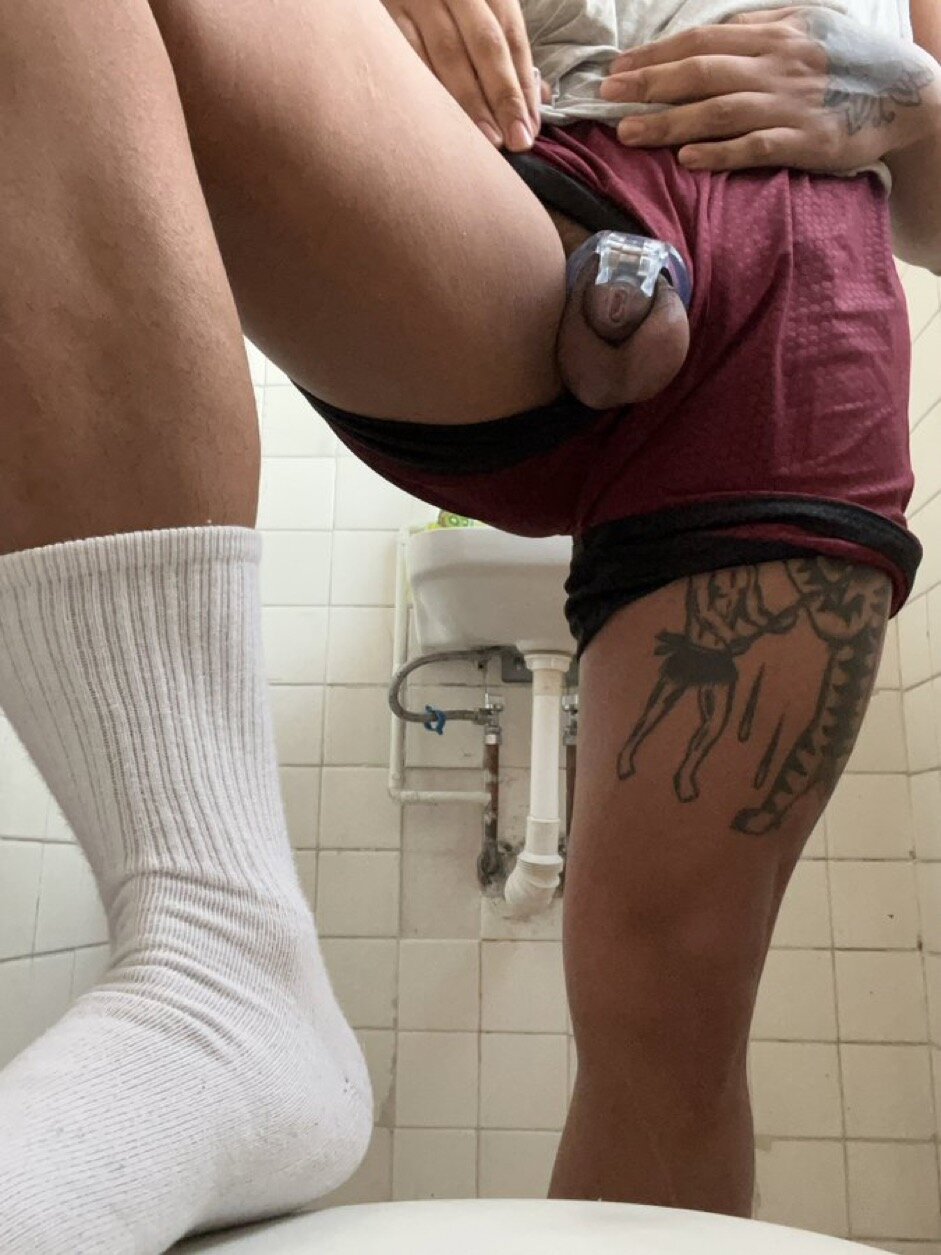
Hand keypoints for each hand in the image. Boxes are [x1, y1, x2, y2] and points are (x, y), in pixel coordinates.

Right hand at [382, 0, 540, 149]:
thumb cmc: (445, 3)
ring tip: (485, 141)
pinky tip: (439, 122)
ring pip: (447, 54)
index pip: (511, 37)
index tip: (530, 128)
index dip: (522, 85)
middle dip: (504, 96)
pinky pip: (407, 56)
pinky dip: (425, 90)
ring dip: (469, 102)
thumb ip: (507, 47)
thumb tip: (540, 97)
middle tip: (515, 141)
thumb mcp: (481, 8)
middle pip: (486, 45)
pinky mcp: (384, 14)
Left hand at [600, 6, 940, 172]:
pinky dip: (718, 153)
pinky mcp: (804, 142)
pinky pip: (754, 147)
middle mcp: (776, 66)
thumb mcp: (802, 30)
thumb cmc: (843, 63)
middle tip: (606, 97)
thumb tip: (705, 37)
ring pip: (718, 111)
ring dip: (668, 122)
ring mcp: (789, 105)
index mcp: (772, 35)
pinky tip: (686, 159)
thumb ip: (756, 31)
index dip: (655, 56)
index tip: (616, 69)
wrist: (904, 93)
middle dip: (648, 84)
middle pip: (700, 73)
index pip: (700, 43)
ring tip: (628, 133)